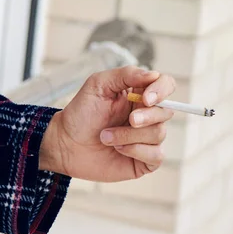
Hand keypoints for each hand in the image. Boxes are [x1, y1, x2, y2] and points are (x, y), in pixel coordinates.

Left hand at [39, 66, 175, 181]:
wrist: (66, 144)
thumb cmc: (81, 113)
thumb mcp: (99, 84)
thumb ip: (126, 74)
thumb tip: (154, 75)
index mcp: (139, 94)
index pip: (166, 84)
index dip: (162, 90)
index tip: (146, 98)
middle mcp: (147, 115)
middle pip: (166, 111)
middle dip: (146, 116)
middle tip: (129, 119)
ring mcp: (147, 138)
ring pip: (159, 133)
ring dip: (130, 135)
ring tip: (107, 137)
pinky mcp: (144, 159)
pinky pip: (156, 155)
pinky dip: (137, 151)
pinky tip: (118, 149)